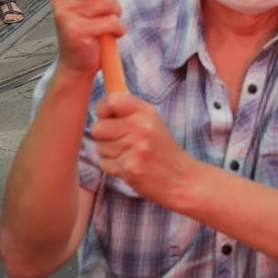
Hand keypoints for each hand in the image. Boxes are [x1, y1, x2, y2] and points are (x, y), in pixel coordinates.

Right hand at [50, 0, 123, 77]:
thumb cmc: (87, 23)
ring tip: (105, 21)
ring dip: (116, 13)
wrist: (76, 61)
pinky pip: (111, 22)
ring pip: (109, 3)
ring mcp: (66, 14)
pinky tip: (108, 34)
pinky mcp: (76, 31)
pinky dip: (117, 29)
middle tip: (109, 1)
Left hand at [91, 89, 188, 204]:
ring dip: (109, 152)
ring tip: (129, 154)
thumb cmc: (161, 148)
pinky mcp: (129, 168)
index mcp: (146, 112)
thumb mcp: (151, 121)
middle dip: (103, 135)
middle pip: (98, 127)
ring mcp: (135, 148)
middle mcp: (141, 127)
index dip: (102, 108)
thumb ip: (127, 112)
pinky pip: (104, 164)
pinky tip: (130, 165)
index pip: (111, 100)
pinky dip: (113, 167)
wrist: (179, 177)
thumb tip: (100, 106)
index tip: (106, 116)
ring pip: (99, 147)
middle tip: (120, 140)